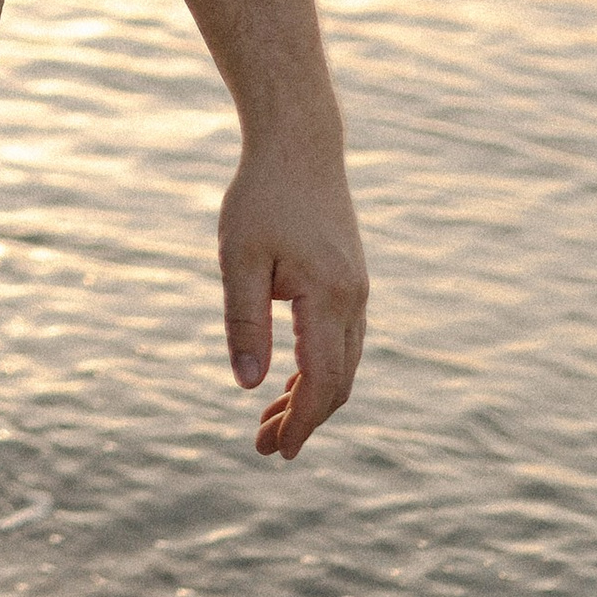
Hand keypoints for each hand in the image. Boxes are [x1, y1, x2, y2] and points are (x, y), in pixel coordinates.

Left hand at [218, 136, 368, 459]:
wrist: (299, 143)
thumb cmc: (262, 196)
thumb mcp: (239, 257)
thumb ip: (244, 321)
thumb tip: (248, 386)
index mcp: (329, 297)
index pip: (321, 381)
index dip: (301, 422)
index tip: (277, 452)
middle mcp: (354, 299)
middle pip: (338, 381)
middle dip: (305, 419)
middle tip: (265, 448)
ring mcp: (357, 290)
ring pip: (343, 363)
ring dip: (310, 396)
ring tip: (271, 422)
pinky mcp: (350, 280)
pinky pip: (341, 340)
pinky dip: (318, 367)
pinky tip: (288, 378)